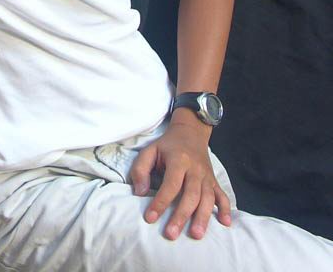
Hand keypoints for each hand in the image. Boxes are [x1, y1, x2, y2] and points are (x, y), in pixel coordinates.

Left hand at [129, 117, 230, 240]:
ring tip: (196, 235)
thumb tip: (140, 193)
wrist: (190, 132)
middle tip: (171, 234)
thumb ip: (141, 169)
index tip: (150, 218)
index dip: (160, 202)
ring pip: (208, 198)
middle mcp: (195, 169)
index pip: (170, 184)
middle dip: (181, 215)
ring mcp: (207, 176)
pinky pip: (223, 195)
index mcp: (179, 160)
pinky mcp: (214, 181)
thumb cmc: (167, 146)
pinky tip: (225, 223)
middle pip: (190, 194)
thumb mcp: (150, 150)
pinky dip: (226, 209)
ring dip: (203, 217)